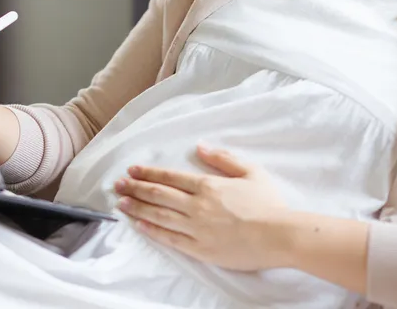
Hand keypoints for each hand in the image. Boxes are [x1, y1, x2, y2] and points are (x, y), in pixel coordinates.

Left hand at [113, 144, 290, 270]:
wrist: (278, 235)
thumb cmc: (268, 204)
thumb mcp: (250, 171)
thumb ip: (223, 158)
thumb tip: (200, 146)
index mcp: (208, 185)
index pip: (170, 177)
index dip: (148, 173)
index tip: (132, 170)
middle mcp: (197, 205)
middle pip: (159, 194)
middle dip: (136, 188)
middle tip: (117, 184)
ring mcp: (196, 228)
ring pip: (160, 215)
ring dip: (138, 207)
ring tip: (121, 203)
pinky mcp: (200, 249)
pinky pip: (170, 238)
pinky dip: (152, 230)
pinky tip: (140, 224)